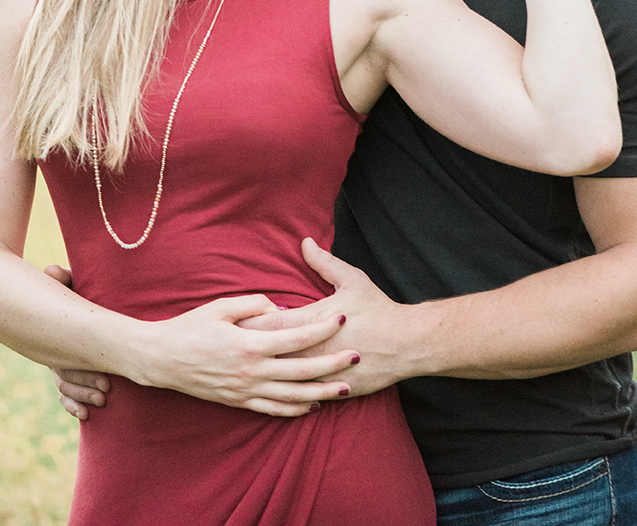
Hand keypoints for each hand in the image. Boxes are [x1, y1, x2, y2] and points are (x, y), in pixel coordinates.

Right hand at [44, 263, 357, 418]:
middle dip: (332, 364)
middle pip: (301, 370)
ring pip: (292, 395)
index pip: (294, 338)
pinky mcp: (239, 402)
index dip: (321, 329)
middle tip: (357, 356)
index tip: (341, 319)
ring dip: (321, 392)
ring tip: (345, 388)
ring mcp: (245, 390)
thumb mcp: (220, 306)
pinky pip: (273, 410)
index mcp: (248, 344)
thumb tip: (280, 308)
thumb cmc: (190, 327)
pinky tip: (312, 405)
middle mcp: (251, 371)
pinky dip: (295, 409)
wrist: (162, 359)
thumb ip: (254, 303)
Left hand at [243, 239, 416, 396]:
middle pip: (273, 352)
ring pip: (286, 378)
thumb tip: (304, 242)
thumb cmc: (378, 308)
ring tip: (246, 372)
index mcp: (315, 321)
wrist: (407, 343)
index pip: (273, 324)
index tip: (233, 324)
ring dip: (266, 373)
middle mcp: (316, 349)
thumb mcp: (351, 279)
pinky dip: (289, 393)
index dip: (251, 325)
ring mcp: (325, 372)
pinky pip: (306, 395)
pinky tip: (274, 392)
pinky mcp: (335, 390)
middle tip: (229, 350)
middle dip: (251, 350)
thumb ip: (323, 262)